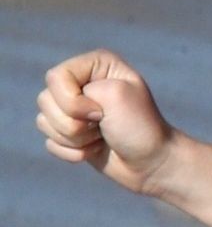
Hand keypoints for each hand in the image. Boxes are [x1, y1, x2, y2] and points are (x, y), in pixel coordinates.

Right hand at [37, 50, 173, 193]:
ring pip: (44, 122)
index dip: (72, 101)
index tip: (101, 111)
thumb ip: (76, 92)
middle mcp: (81, 82)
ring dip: (75, 138)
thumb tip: (51, 112)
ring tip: (101, 136)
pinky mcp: (68, 132)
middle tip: (103, 124)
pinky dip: (73, 152)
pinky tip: (96, 149)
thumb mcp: (116, 95)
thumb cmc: (139, 126)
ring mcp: (73, 108)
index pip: (56, 77)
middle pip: (45, 100)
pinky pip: (50, 142)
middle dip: (74, 123)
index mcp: (96, 64)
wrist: (152, 162)